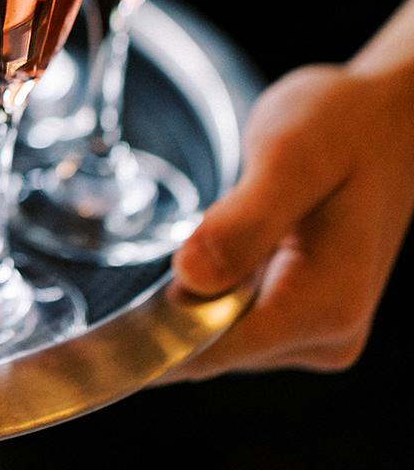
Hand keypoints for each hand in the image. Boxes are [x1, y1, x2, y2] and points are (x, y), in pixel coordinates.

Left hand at [159, 58, 413, 378]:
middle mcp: (329, 334)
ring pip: (219, 337)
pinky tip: (208, 253)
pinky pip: (234, 321)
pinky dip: (207, 295)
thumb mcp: (290, 154)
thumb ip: (244, 218)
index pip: (215, 349)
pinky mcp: (306, 318)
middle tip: (137, 261)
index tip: (86, 338)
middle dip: (167, 313)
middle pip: (212, 348)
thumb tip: (190, 278)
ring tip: (194, 238)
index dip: (151, 340)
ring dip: (188, 301)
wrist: (387, 119)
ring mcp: (320, 332)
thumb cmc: (344, 125)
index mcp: (326, 303)